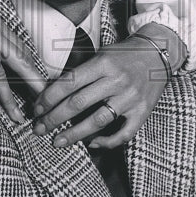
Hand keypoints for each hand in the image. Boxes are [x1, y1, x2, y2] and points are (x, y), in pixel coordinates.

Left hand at [31, 33, 171, 148]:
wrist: (158, 53)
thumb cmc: (124, 54)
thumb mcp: (101, 54)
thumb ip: (82, 72)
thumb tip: (53, 92)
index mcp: (103, 63)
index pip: (69, 82)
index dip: (49, 98)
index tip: (37, 109)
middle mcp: (116, 80)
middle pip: (78, 103)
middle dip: (54, 118)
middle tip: (39, 129)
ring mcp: (130, 98)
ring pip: (97, 120)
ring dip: (74, 134)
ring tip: (57, 141)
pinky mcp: (142, 112)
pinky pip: (123, 133)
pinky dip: (107, 141)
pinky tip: (92, 143)